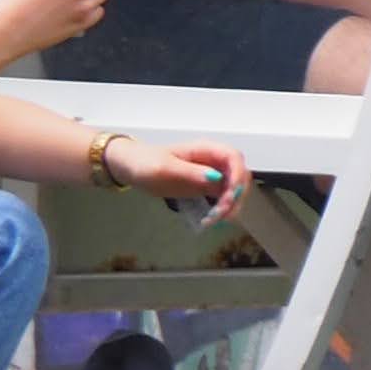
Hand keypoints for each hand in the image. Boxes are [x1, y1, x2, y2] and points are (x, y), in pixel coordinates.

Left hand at [106, 136, 247, 222]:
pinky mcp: (206, 187)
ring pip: (233, 189)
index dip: (238, 176)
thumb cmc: (145, 163)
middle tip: (221, 214)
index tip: (229, 196)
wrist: (130, 168)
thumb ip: (191, 173)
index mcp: (205, 149)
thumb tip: (217, 178)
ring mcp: (211, 174)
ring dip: (230, 206)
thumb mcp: (164, 169)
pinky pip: (222, 198)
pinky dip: (222, 210)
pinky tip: (212, 219)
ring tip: (213, 220)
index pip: (234, 158)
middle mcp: (213, 161)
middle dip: (235, 196)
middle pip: (240, 175)